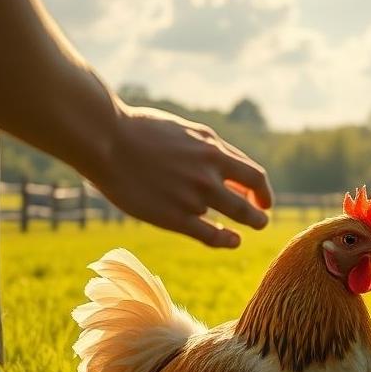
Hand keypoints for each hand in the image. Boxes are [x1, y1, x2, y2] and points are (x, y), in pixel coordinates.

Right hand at [92, 104, 273, 246]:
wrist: (107, 140)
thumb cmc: (142, 131)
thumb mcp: (186, 132)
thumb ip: (210, 150)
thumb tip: (231, 168)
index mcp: (213, 150)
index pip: (254, 176)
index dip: (262, 191)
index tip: (263, 199)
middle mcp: (208, 174)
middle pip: (250, 201)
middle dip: (260, 214)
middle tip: (262, 220)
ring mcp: (193, 196)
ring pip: (235, 216)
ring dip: (249, 224)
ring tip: (249, 230)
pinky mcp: (173, 217)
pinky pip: (210, 235)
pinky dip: (226, 239)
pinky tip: (232, 240)